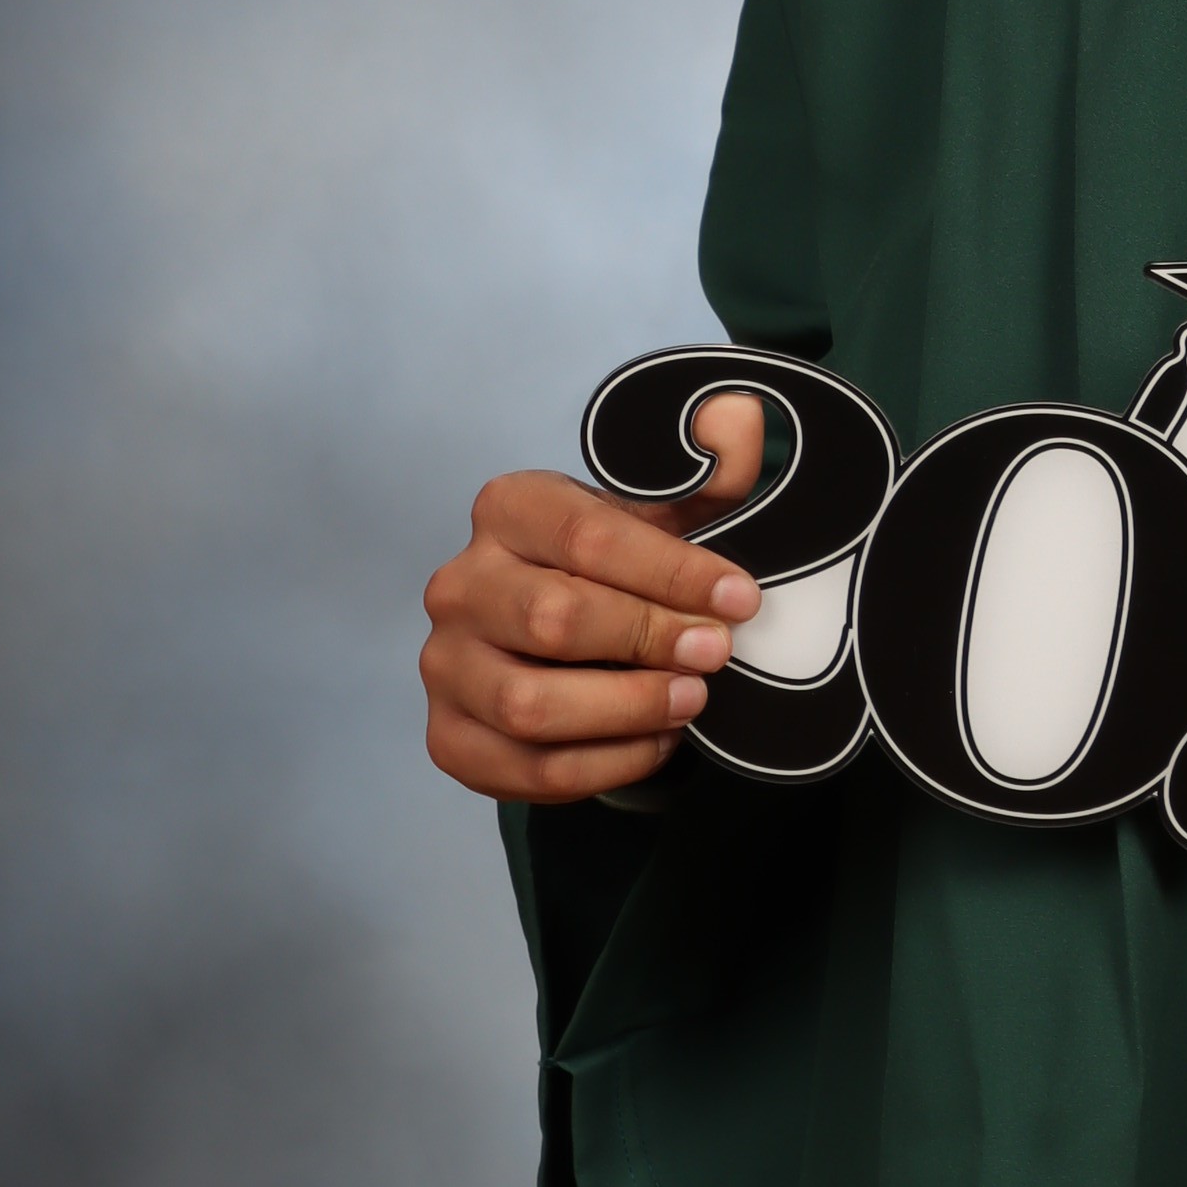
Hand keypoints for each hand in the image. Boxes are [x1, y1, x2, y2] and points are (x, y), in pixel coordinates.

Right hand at [419, 393, 766, 803]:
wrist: (562, 632)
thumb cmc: (618, 565)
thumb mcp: (668, 508)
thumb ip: (714, 467)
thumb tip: (735, 417)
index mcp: (508, 508)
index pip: (587, 537)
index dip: (673, 571)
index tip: (741, 598)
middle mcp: (460, 585)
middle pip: (552, 619)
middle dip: (649, 638)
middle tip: (718, 652)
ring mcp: (445, 666)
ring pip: (529, 704)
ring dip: (626, 708)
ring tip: (693, 698)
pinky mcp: (449, 738)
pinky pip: (525, 770)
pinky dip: (603, 766)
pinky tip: (656, 741)